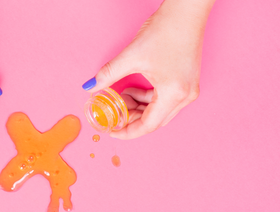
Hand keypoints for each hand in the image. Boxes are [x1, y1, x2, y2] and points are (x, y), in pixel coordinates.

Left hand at [82, 0, 214, 139]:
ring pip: (159, 111)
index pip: (148, 125)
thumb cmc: (164, 32)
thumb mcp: (131, 56)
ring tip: (119, 98)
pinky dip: (147, 98)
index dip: (127, 131)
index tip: (112, 131)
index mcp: (174, 94)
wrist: (185, 12)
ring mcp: (188, 89)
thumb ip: (109, 74)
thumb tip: (90, 87)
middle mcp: (185, 96)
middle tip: (113, 115)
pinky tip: (132, 90)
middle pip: (154, 120)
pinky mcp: (187, 82)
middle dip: (131, 120)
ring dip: (138, 108)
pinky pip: (165, 100)